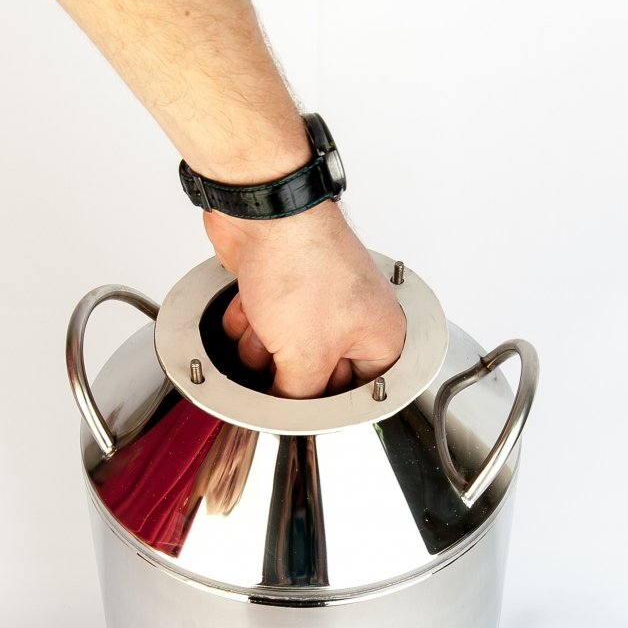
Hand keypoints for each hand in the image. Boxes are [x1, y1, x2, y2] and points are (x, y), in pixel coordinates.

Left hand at [205, 201, 405, 398]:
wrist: (261, 214)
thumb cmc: (302, 262)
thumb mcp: (306, 356)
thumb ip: (298, 400)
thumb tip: (286, 414)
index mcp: (380, 335)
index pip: (355, 394)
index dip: (323, 403)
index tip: (301, 406)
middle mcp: (352, 319)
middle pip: (312, 376)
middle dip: (285, 369)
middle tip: (284, 351)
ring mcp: (313, 303)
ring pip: (279, 356)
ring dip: (260, 346)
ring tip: (267, 320)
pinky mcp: (280, 291)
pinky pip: (258, 329)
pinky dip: (247, 321)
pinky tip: (251, 303)